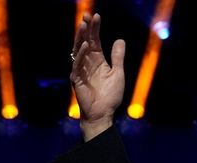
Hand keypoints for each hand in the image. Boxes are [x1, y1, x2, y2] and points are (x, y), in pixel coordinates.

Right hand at [70, 13, 125, 140]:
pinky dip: (81, 55)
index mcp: (97, 61)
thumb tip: (120, 40)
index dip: (95, 29)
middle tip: (87, 15)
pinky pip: (77, 65)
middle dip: (86, 29)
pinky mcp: (77, 79)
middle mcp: (87, 63)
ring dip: (81, 38)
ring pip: (78, 50)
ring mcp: (81, 70)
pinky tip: (85, 45)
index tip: (96, 16)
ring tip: (84, 25)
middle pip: (85, 42)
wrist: (103, 114)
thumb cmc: (110, 96)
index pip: (95, 41)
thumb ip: (118, 57)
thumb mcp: (117, 73)